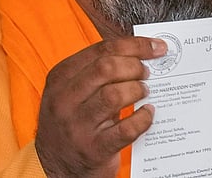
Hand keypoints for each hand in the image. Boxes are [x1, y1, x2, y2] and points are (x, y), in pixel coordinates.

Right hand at [35, 37, 167, 176]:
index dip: (134, 45)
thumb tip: (142, 53)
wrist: (55, 166)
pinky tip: (147, 114)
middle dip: (135, 66)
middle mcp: (65, 100)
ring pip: (114, 95)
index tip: (156, 47)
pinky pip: (126, 129)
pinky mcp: (94, 149)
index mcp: (60, 77)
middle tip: (146, 73)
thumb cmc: (73, 121)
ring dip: (137, 90)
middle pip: (107, 68)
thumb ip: (99, 71)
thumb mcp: (73, 91)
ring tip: (144, 92)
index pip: (101, 49)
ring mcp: (78, 125)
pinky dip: (143, 118)